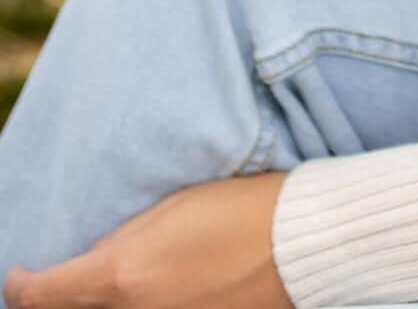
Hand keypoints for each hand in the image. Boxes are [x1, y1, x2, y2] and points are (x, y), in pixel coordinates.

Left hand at [4, 170, 294, 308]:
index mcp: (122, 277)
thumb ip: (120, 243)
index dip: (22, 286)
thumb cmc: (238, 210)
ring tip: (125, 281)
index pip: (42, 296)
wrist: (299, 244)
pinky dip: (140, 308)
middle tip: (65, 282)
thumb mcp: (171, 210)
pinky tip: (153, 291)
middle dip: (63, 299)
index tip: (19, 277)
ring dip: (102, 306)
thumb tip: (89, 265)